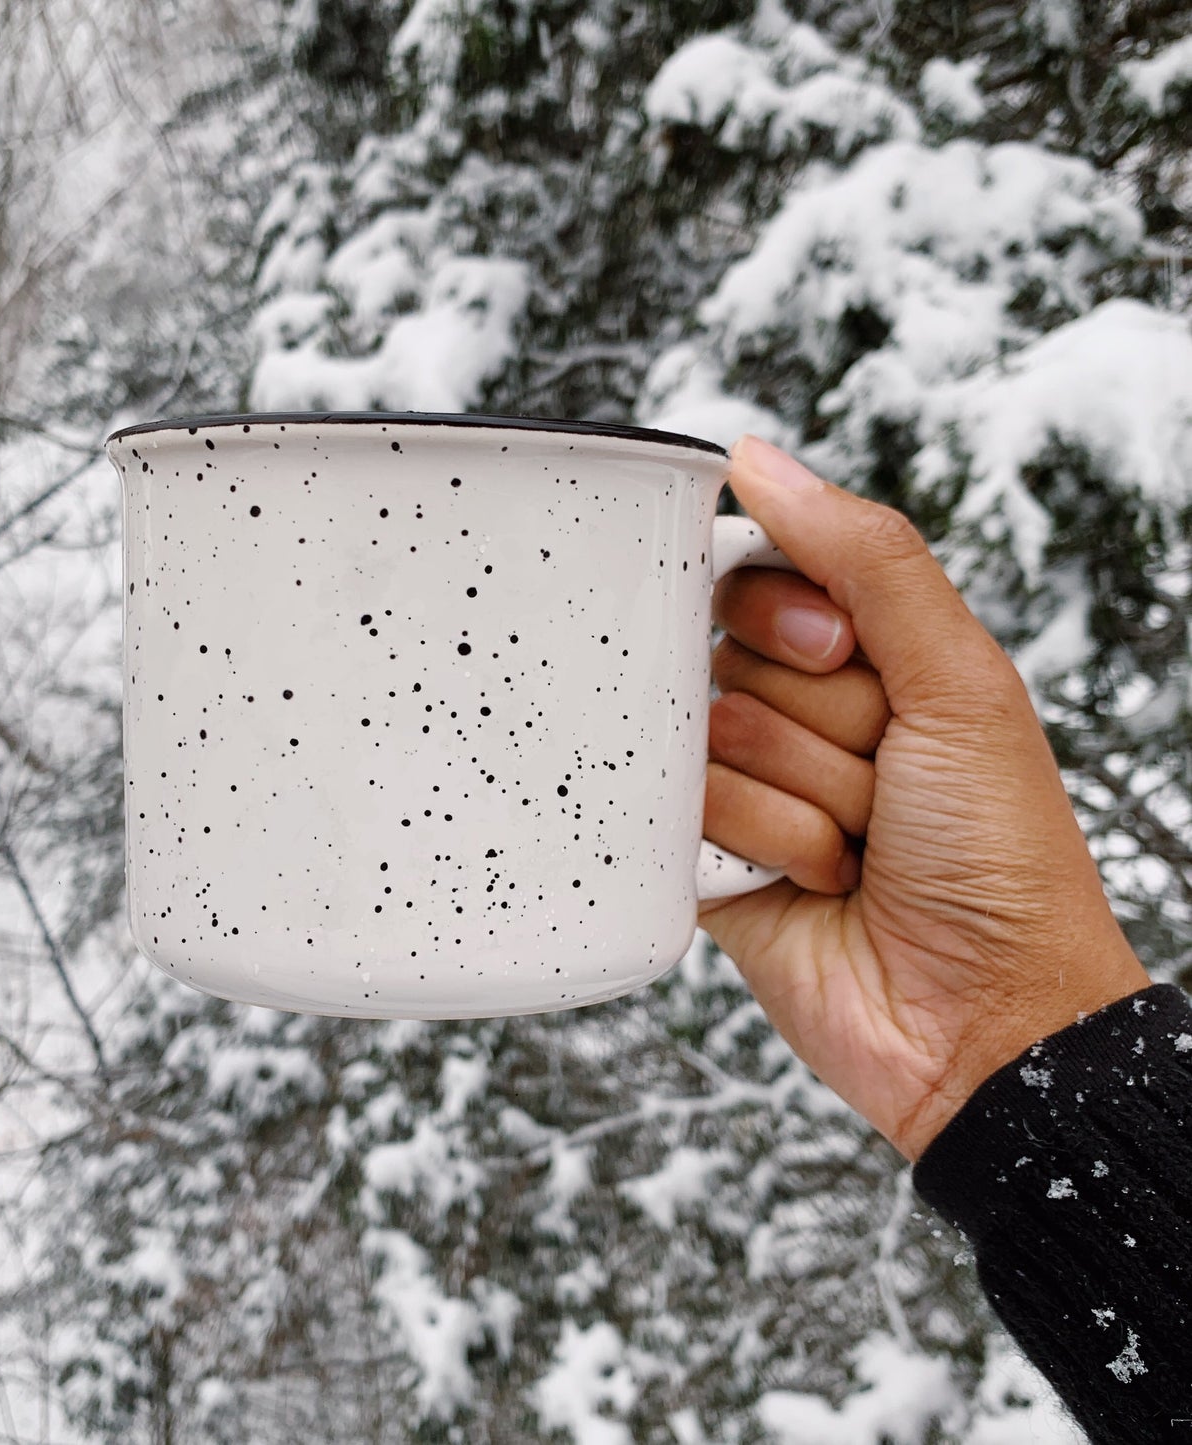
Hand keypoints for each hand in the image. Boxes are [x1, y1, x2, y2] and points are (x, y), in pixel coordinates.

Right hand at [699, 437, 1151, 1162]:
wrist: (984, 1020)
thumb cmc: (1003, 858)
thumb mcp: (960, 682)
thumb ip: (867, 559)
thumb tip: (760, 460)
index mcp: (865, 656)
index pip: (762, 577)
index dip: (794, 618)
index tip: (849, 664)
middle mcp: (799, 715)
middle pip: (729, 659)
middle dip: (817, 728)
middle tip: (879, 781)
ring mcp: (749, 788)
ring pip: (706, 739)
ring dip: (799, 803)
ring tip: (858, 850)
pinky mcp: (704, 860)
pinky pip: (675, 810)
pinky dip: (754, 847)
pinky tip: (808, 883)